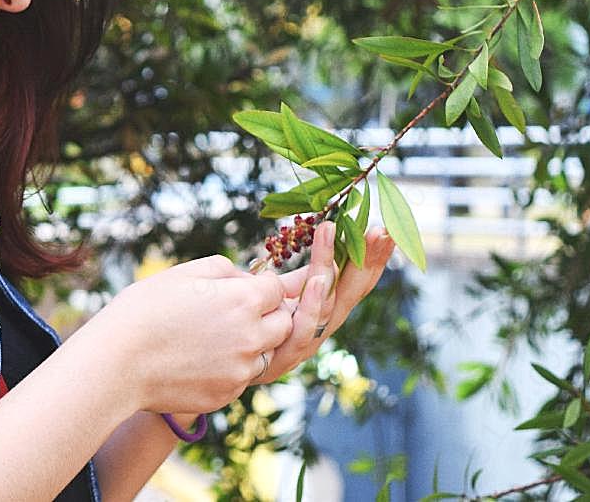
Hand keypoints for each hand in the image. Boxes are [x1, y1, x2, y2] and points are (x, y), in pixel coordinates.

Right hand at [94, 255, 293, 415]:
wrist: (117, 361)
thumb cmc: (144, 310)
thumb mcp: (183, 273)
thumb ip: (224, 269)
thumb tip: (247, 277)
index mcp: (243, 300)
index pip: (276, 288)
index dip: (262, 285)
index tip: (246, 286)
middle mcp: (251, 337)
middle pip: (284, 322)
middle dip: (268, 314)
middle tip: (238, 311)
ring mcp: (241, 370)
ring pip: (266, 353)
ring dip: (253, 342)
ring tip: (216, 335)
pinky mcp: (228, 394)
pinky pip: (243, 376)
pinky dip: (232, 366)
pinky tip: (201, 357)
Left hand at [256, 221, 395, 381]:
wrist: (205, 359)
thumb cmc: (240, 322)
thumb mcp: (273, 296)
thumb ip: (295, 280)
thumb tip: (317, 251)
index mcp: (318, 312)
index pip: (350, 282)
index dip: (369, 259)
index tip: (384, 230)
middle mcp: (316, 330)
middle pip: (349, 295)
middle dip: (367, 264)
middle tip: (380, 233)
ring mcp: (302, 347)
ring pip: (326, 309)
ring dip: (335, 274)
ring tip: (339, 245)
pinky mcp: (281, 360)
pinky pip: (301, 332)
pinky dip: (311, 306)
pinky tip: (315, 280)